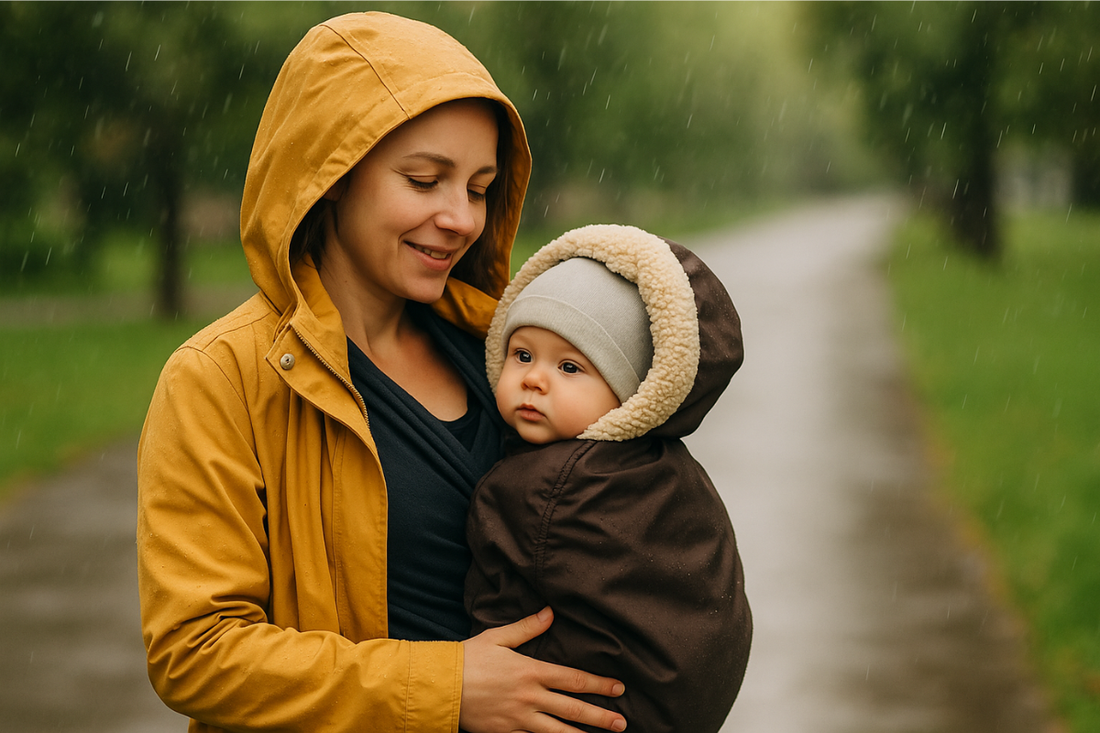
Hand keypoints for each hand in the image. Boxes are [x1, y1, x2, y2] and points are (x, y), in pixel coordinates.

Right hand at [460, 607, 626, 732]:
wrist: (440, 686)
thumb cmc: (469, 658)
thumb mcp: (498, 637)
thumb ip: (527, 627)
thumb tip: (550, 612)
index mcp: (530, 671)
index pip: (573, 679)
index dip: (599, 684)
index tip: (619, 688)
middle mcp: (529, 697)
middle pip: (573, 709)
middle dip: (600, 716)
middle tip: (623, 723)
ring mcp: (519, 720)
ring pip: (558, 732)